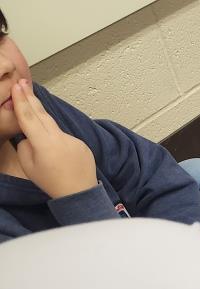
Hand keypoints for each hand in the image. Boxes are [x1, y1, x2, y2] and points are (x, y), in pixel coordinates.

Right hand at [11, 79, 96, 198]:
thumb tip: (29, 136)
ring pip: (54, 130)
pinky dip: (60, 144)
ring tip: (43, 140)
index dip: (22, 101)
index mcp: (45, 144)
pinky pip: (65, 139)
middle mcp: (61, 139)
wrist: (79, 194)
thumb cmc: (51, 182)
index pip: (29, 118)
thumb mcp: (28, 165)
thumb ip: (25, 145)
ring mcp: (74, 140)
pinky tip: (61, 157)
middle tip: (23, 83)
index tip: (17, 86)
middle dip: (32, 99)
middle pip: (43, 115)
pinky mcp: (82, 144)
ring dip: (46, 130)